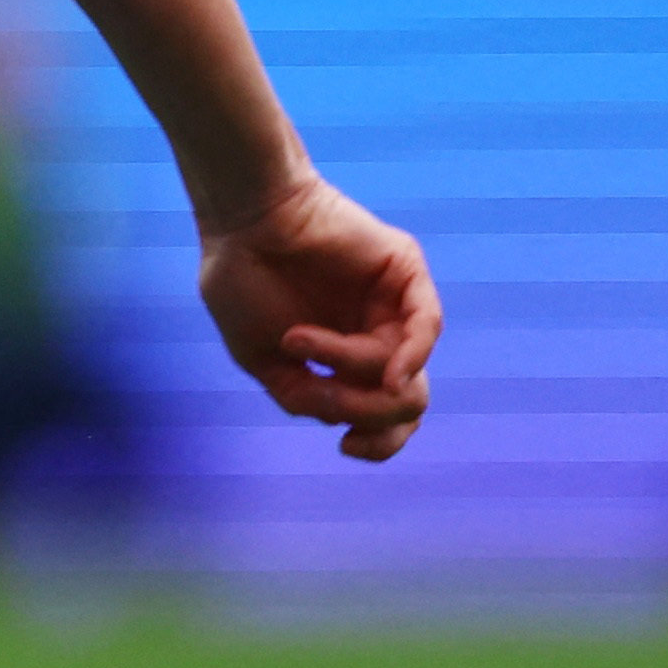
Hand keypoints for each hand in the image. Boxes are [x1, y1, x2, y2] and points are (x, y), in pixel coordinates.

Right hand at [195, 174, 439, 461]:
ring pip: (408, 370)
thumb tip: (350, 420)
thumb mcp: (262, 359)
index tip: (347, 448)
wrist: (239, 219)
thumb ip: (306, 396)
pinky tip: (388, 372)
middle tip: (327, 396)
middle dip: (372, 414)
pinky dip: (412, 357)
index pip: (386, 415)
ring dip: (356, 370)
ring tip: (302, 342)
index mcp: (344, 359)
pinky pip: (428, 325)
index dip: (379, 444)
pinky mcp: (404, 273)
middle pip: (408, 402)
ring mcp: (393, 306)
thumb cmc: (240, 281)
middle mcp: (376, 335)